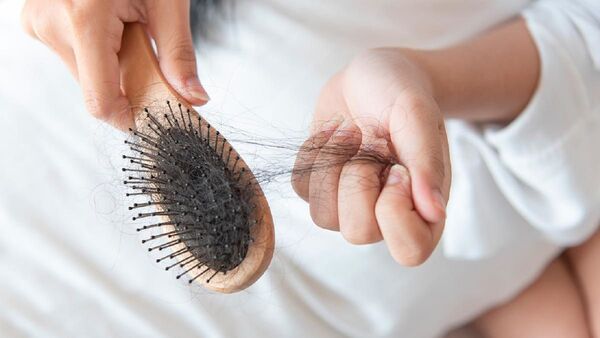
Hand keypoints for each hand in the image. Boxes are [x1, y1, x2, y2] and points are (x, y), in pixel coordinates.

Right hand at [21, 0, 208, 128]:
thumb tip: (194, 98)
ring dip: (114, 65)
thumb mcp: (167, 2)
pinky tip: (111, 24)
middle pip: (96, 89)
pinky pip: (76, 57)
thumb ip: (179, 54)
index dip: (130, 117)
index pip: (100, 102)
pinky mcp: (38, 21)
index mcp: (82, 19)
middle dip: (128, 82)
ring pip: (86, 75)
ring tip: (126, 27)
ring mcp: (39, 22)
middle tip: (147, 50)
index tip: (154, 117)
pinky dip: (100, 52)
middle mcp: (50, 24)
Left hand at [292, 48, 450, 265]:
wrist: (371, 74)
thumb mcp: (418, 116)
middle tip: (371, 143)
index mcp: (423, 206)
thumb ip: (427, 162)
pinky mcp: (319, 187)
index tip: (397, 167)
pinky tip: (335, 131)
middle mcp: (385, 214)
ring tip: (351, 131)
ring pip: (322, 216)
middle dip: (356, 180)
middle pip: (357, 233)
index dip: (395, 211)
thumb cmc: (403, 94)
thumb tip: (434, 212)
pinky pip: (301, 188)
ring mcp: (348, 204)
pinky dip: (314, 152)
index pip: (410, 251)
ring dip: (332, 164)